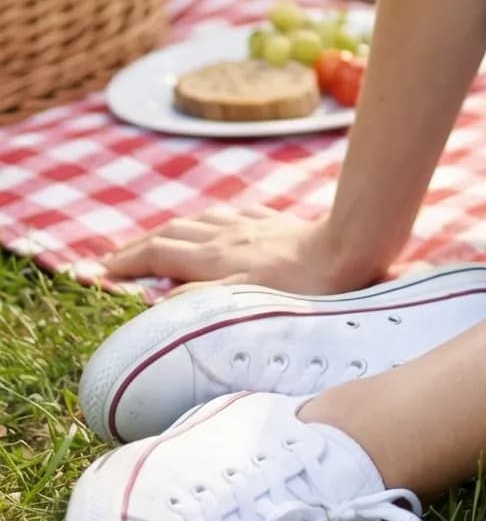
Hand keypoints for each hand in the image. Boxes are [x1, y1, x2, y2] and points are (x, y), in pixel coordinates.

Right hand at [103, 203, 375, 293]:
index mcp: (216, 257)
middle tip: (116, 257)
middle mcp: (228, 236)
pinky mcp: (277, 222)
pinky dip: (213, 220)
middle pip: (172, 232)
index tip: (98, 270)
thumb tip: (156, 305)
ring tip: (158, 239)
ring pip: (201, 220)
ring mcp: (252, 225)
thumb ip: (201, 304)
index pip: (158, 254)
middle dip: (139, 244)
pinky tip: (219, 222)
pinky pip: (235, 215)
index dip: (125, 261)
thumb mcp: (249, 303)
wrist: (351, 246)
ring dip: (172, 229)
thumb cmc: (305, 284)